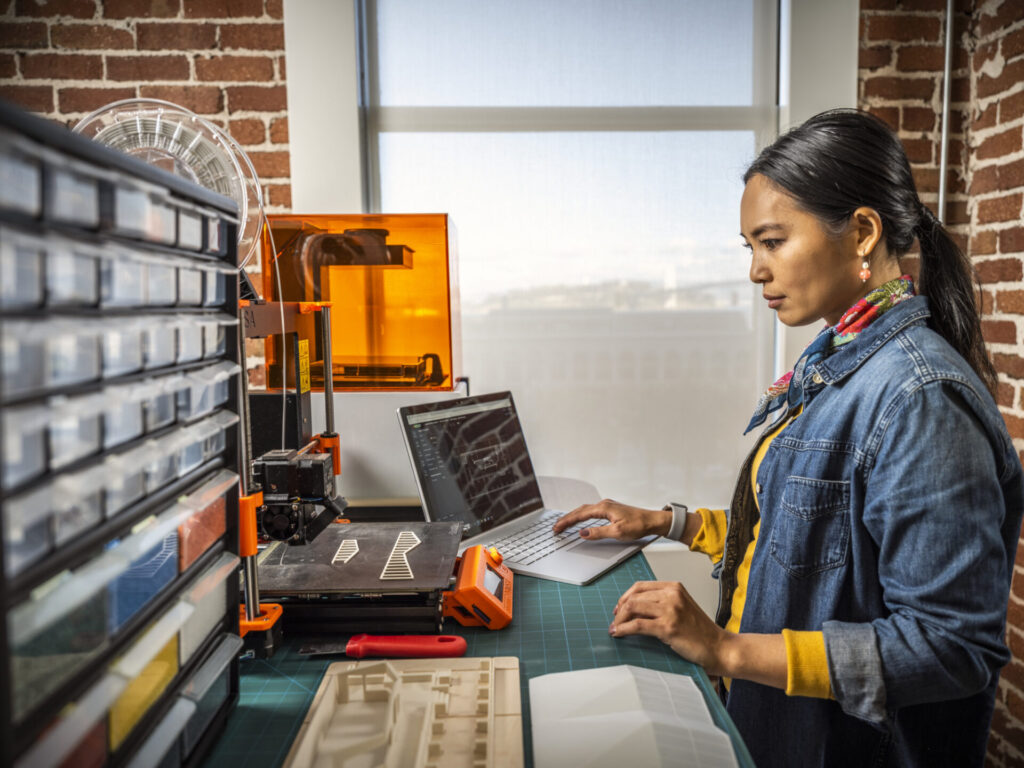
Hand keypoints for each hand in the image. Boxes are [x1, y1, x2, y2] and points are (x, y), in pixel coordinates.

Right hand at [551, 499, 669, 540]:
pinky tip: (581, 520)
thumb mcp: (617, 532)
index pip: (580, 515)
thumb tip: (582, 533)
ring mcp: (607, 506)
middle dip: (567, 519)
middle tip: (556, 527)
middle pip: (580, 510)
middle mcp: (604, 504)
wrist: (652, 520)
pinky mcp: (611, 509)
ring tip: (564, 524)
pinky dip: (582, 516)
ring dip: (574, 517)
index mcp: (603, 508)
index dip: (567, 521)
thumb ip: (598, 532)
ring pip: (585, 510)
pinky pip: (591, 511)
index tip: (557, 528)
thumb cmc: (638, 525)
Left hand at [610, 580, 730, 674]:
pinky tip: (619, 634)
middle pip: (633, 596)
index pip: (640, 586)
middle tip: (615, 620)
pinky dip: (624, 629)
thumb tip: (634, 608)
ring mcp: (670, 610)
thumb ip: (662, 604)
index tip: (618, 608)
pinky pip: (637, 625)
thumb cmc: (701, 632)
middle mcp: (672, 595)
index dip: (625, 597)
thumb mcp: (681, 608)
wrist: (719, 648)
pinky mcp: (668, 627)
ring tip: (615, 628)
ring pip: (632, 608)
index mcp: (674, 587)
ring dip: (619, 620)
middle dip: (619, 609)